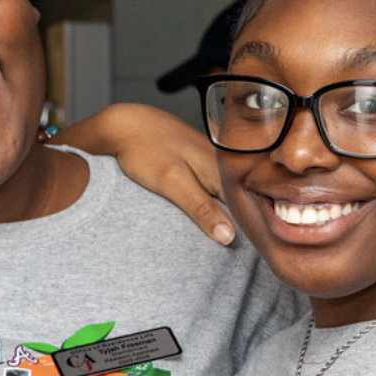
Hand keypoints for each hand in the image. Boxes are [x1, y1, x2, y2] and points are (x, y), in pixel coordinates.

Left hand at [56, 103, 234, 244]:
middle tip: (233, 248)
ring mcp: (214, 162)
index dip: (251, 231)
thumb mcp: (173, 182)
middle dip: (241, 224)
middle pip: (242, 202)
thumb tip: (228, 236)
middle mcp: (224, 165)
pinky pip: (216, 188)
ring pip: (230, 196)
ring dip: (229, 214)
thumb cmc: (146, 149)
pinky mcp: (202, 163)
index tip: (247, 251)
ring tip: (225, 235)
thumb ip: (201, 208)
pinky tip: (211, 213)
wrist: (125, 125)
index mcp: (224, 170)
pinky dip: (215, 202)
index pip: (250, 208)